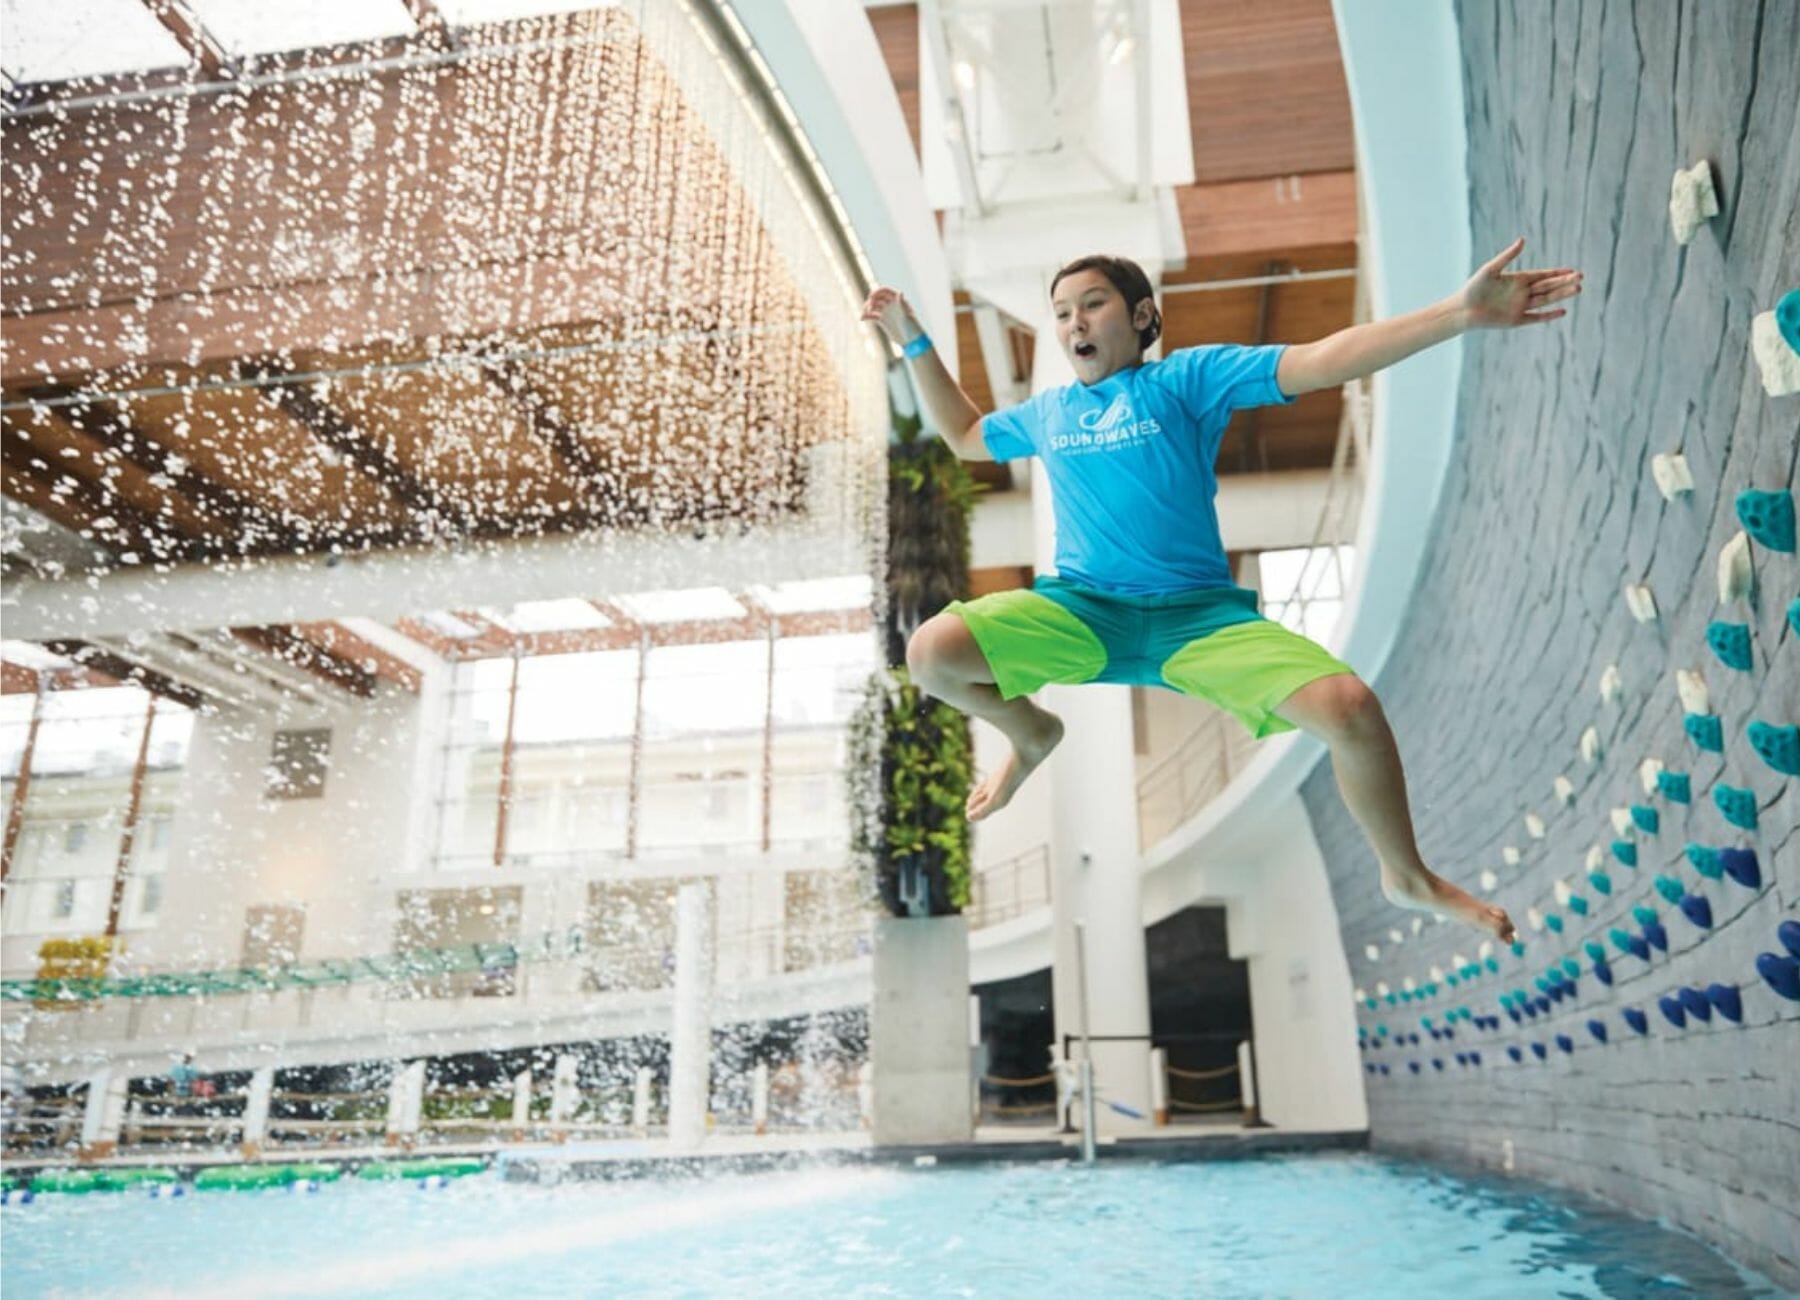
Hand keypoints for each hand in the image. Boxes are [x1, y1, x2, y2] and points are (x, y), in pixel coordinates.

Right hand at [860, 286, 918, 343]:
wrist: (912, 341)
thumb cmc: (912, 327)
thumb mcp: (907, 315)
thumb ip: (901, 304)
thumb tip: (900, 293)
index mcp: (898, 300)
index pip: (885, 291)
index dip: (877, 292)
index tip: (871, 297)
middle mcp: (891, 304)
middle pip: (877, 298)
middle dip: (871, 301)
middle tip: (868, 308)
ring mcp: (886, 312)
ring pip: (873, 306)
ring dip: (867, 308)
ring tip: (864, 314)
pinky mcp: (882, 320)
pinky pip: (872, 315)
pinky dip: (867, 316)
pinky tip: (862, 318)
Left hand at [1459, 238, 1582, 327]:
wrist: (1462, 310)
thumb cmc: (1474, 288)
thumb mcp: (1491, 269)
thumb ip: (1507, 256)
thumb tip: (1522, 239)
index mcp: (1518, 279)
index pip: (1543, 275)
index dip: (1557, 273)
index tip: (1572, 270)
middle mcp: (1522, 293)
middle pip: (1548, 287)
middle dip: (1564, 282)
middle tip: (1581, 277)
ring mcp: (1521, 307)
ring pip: (1546, 300)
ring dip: (1561, 295)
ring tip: (1578, 289)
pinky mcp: (1516, 321)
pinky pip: (1536, 318)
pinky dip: (1549, 315)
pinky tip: (1562, 311)